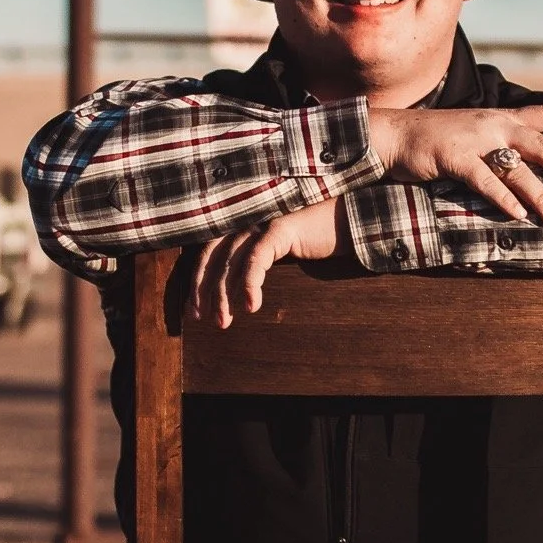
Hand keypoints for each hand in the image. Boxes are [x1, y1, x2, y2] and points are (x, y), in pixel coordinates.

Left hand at [186, 193, 340, 327]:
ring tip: (224, 321)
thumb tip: (233, 295)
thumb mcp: (278, 255)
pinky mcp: (280, 229)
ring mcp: (262, 223)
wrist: (348, 223)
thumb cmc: (315, 242)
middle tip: (198, 317)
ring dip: (223, 294)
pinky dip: (250, 284)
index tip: (194, 311)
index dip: (198, 281)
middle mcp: (247, 220)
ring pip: (230, 261)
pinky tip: (252, 306)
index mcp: (242, 225)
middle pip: (211, 255)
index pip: (208, 252)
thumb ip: (255, 264)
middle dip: (201, 288)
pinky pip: (256, 259)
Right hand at [365, 103, 542, 228]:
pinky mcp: (453, 158)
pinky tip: (518, 215)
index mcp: (500, 117)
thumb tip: (525, 163)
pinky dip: (503, 198)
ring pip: (516, 168)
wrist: (393, 134)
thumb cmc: (435, 139)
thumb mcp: (473, 132)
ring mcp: (474, 141)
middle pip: (541, 145)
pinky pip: (484, 180)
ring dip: (539, 194)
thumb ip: (499, 143)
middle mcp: (493, 125)